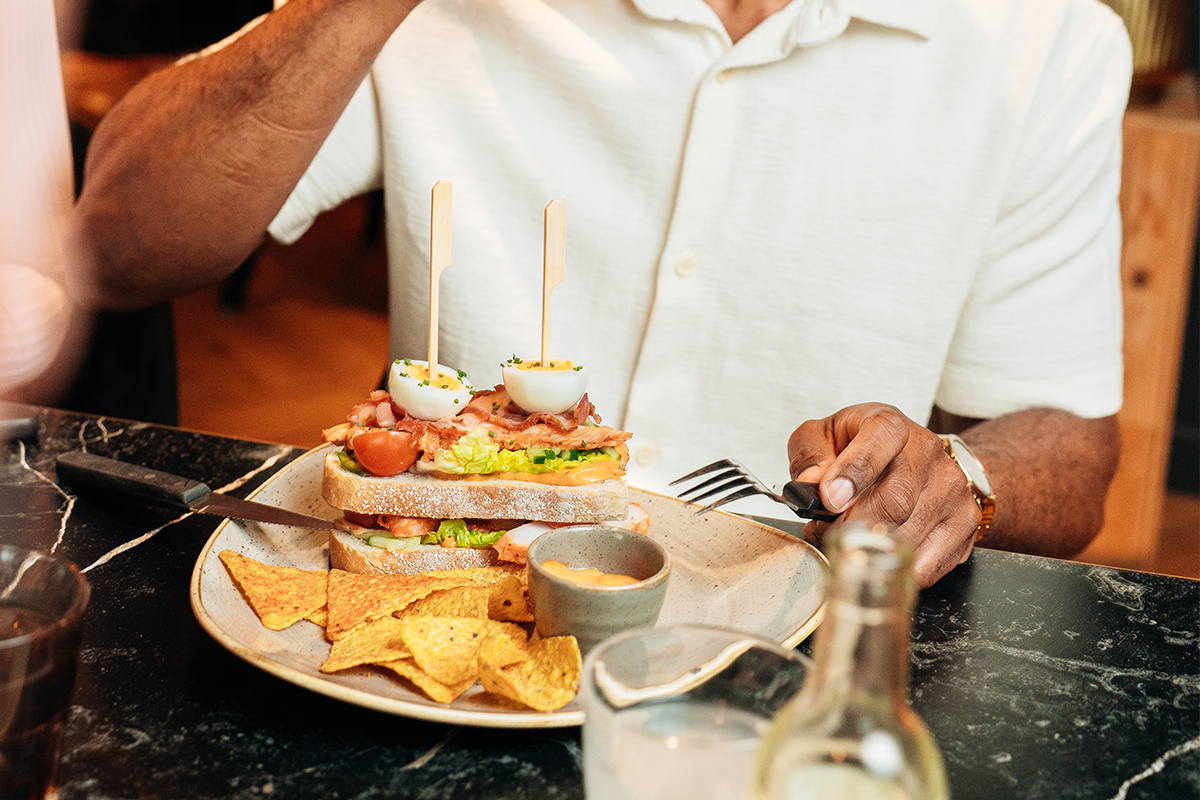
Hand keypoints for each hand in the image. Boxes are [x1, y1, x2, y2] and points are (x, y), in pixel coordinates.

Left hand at [787, 403, 979, 586]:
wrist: (915, 457)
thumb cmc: (862, 448)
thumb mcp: (823, 436)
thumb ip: (809, 454)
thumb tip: (810, 483)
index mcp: (889, 424)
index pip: (879, 441)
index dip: (853, 473)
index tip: (831, 500)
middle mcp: (927, 452)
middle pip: (894, 501)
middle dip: (852, 527)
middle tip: (826, 533)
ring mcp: (951, 488)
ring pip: (909, 536)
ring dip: (870, 550)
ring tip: (849, 541)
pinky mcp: (965, 522)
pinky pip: (928, 564)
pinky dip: (895, 570)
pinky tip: (878, 555)